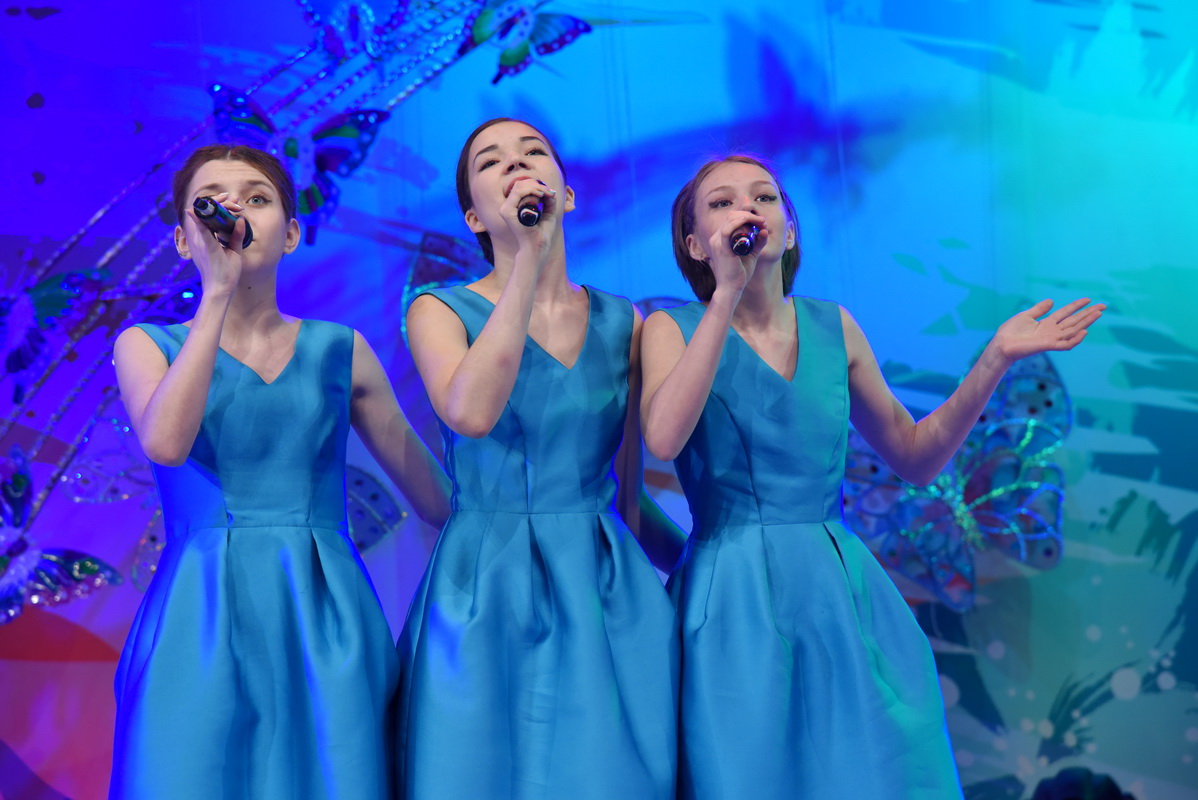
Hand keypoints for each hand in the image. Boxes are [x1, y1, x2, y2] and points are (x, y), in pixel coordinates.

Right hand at [182, 192, 245, 297]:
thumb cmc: (226, 273)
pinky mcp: (208, 248)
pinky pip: (203, 231)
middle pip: (206, 213)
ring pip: (205, 217)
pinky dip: (200, 220)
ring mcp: (203, 243)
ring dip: (218, 207)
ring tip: (231, 201)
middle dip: (219, 202)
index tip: (230, 199)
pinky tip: (197, 212)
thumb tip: (241, 220)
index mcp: (207, 239)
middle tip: (233, 199)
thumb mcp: (233, 251)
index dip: (217, 204)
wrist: (222, 289)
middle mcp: (201, 239)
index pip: (209, 216)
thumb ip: (236, 236)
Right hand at [501, 177, 558, 263]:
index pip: (522, 187)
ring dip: (536, 187)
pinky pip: (518, 192)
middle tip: (550, 192)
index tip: (550, 193)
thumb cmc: (542, 232)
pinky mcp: (507, 212)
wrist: (538, 247)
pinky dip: (532, 190)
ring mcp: (506, 209)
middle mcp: (508, 206)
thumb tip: (549, 190)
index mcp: (515, 206)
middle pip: (520, 184)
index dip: (537, 185)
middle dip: (538, 185)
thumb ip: (548, 200)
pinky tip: (542, 195)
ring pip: (519, 186)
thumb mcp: (548, 212)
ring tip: (547, 194)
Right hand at [706, 210, 769, 297]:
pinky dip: (739, 222)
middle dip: (749, 215)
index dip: (747, 216)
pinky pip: (727, 230)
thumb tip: (764, 230)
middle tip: (762, 221)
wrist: (731, 288)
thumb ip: (758, 242)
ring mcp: (717, 242)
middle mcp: (715, 238)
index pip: (731, 219)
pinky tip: (750, 221)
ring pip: (731, 219)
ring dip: (748, 217)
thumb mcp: (752, 254)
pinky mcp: (721, 248)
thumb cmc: (739, 273)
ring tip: (760, 222)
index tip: (761, 222)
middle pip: (731, 216)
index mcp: (720, 239)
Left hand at [989, 297, 1104, 365]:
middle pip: (1074, 321)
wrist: (1001, 344)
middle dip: (1088, 314)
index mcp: (1047, 323)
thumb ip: (1039, 309)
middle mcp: (1052, 331)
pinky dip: (1075, 339)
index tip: (1088, 299)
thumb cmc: (1010, 332)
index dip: (1077, 306)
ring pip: (1073, 330)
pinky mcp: (1048, 345)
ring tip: (1098, 314)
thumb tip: (1051, 300)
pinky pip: (1065, 344)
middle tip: (1103, 306)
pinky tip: (1084, 332)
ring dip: (1086, 322)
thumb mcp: (1026, 316)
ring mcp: (1051, 338)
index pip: (1066, 313)